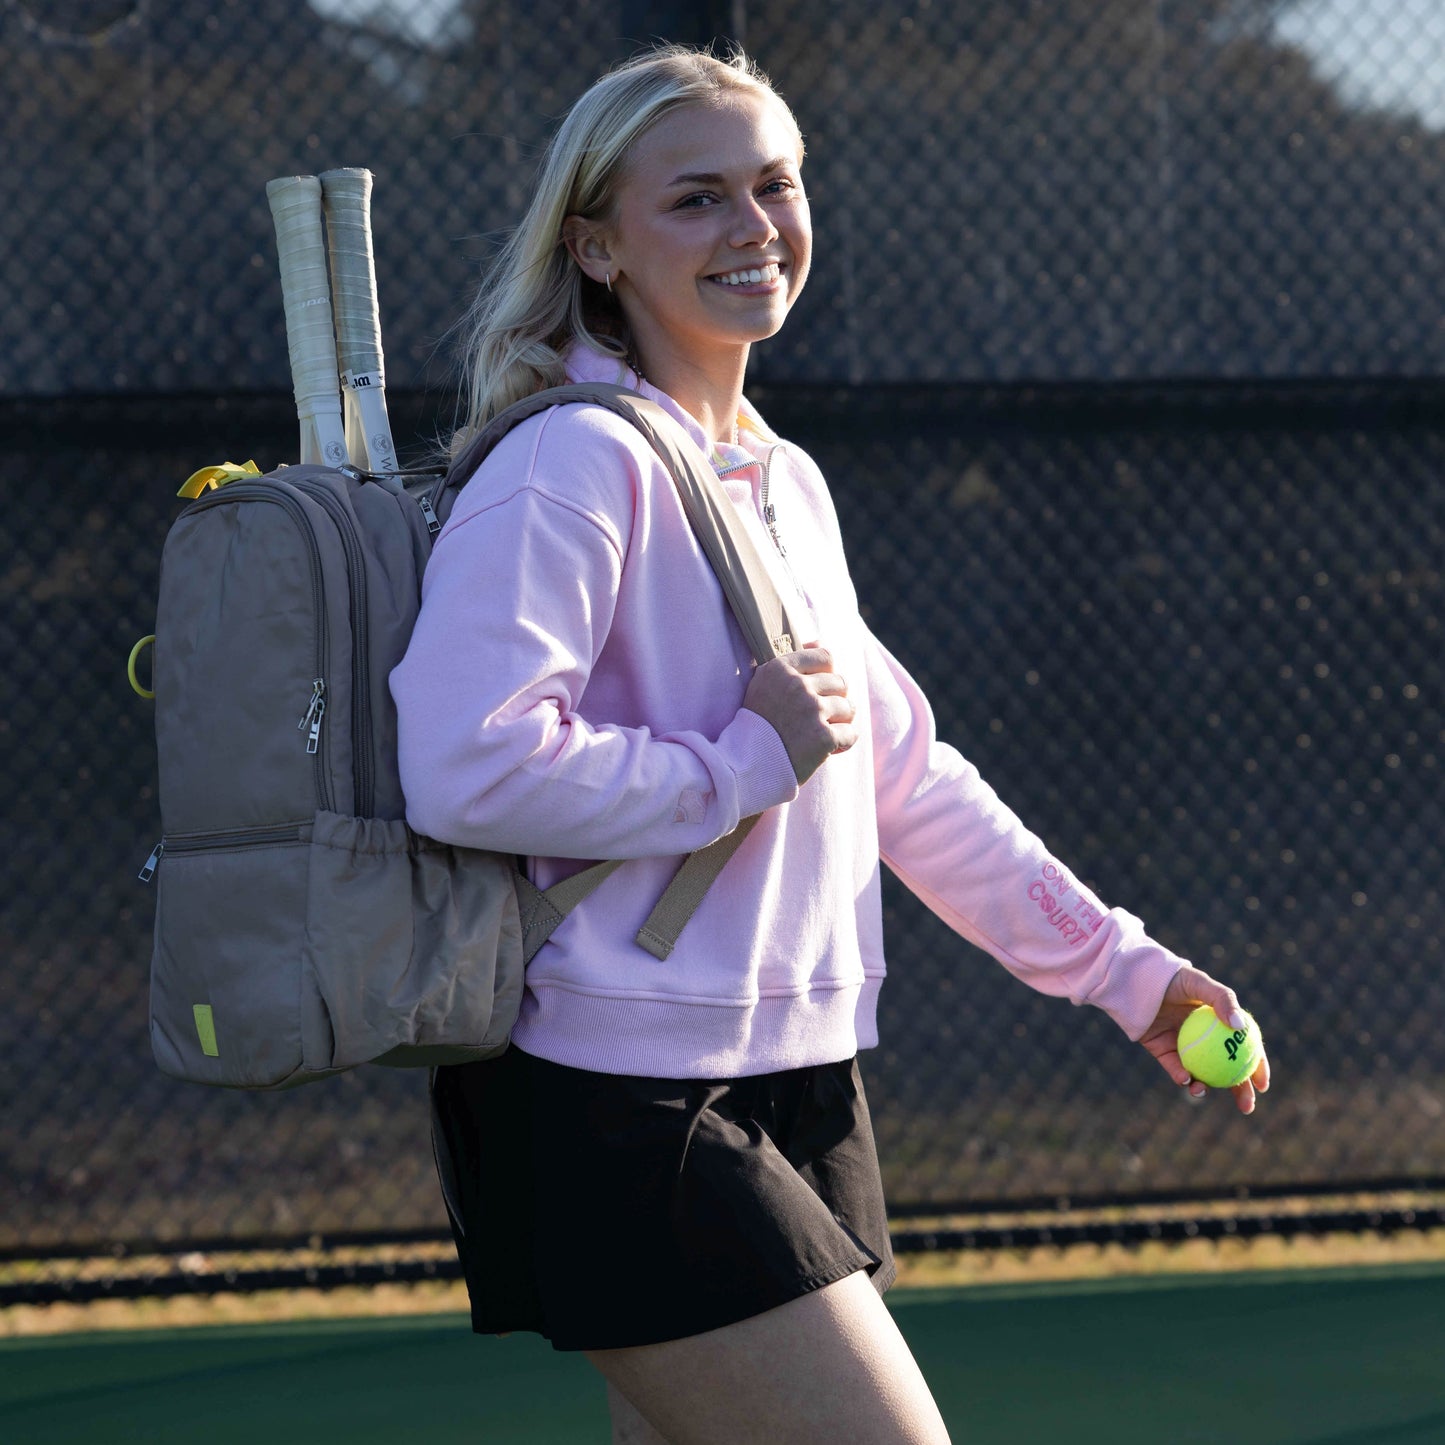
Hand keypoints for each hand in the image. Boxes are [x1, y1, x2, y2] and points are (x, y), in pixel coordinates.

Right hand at [741, 646, 857, 784]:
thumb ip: (791, 664)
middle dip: (833, 700)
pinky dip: (842, 743)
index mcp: (780, 668)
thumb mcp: (764, 684)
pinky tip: (827, 749)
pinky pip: (851, 734)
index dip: (826, 675)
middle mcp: (797, 685)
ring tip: (819, 733)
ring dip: (839, 722)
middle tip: (816, 718)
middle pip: (840, 682)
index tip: (816, 691)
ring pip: (848, 707)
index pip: (825, 657)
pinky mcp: (823, 737)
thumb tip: (820, 642)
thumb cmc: (757, 725)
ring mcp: (812, 710)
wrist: (746, 766)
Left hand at [1137, 965, 1270, 1114]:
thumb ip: (1222, 1000)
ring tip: (1202, 1089)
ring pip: (1201, 1074)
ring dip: (1204, 1087)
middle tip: (1246, 1106)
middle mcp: (1205, 1039)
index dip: (1258, 1068)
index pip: (1246, 1050)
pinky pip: (1175, 1069)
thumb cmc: (1174, 979)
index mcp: (1220, 1025)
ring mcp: (1185, 1048)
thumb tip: (1241, 1027)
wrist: (1138, 980)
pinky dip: (1181, 1076)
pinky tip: (1185, 1078)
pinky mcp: (1164, 1052)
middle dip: (1240, 1091)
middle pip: (1228, 1070)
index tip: (1263, 1085)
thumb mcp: (1201, 984)